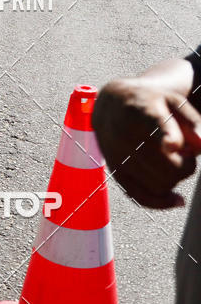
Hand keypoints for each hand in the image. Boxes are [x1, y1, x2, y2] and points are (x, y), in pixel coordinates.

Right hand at [92, 78, 200, 208]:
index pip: (155, 125)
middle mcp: (125, 133)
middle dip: (187, 166)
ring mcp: (118, 154)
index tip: (172, 143)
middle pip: (170, 167)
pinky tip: (177, 198)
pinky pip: (142, 197)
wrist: (110, 105)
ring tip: (172, 161)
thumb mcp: (173, 101)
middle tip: (186, 153)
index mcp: (143, 110)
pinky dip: (163, 201)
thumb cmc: (149, 104)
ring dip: (175, 179)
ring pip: (160, 185)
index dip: (166, 135)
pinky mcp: (115, 170)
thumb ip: (192, 121)